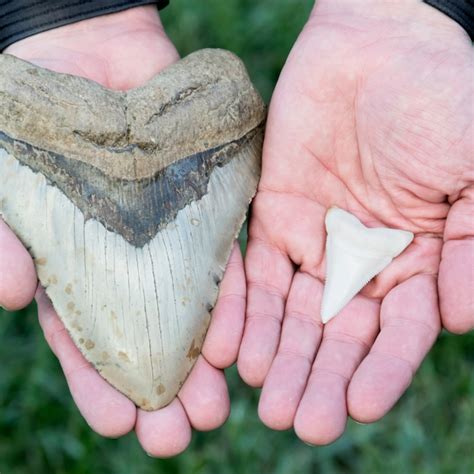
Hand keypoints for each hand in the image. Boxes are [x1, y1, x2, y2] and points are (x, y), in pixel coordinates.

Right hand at [1, 7, 245, 455]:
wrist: (82, 55)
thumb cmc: (35, 120)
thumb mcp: (7, 180)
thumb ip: (3, 234)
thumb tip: (8, 294)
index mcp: (78, 268)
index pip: (90, 340)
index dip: (100, 384)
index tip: (117, 426)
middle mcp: (130, 262)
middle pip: (148, 337)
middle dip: (162, 388)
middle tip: (180, 435)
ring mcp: (170, 237)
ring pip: (191, 309)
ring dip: (203, 358)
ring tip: (218, 407)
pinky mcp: (206, 206)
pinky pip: (223, 258)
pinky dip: (230, 299)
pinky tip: (238, 341)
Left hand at [238, 0, 472, 444]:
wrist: (383, 45)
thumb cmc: (444, 100)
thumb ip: (473, 250)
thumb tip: (458, 323)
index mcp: (414, 259)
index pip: (396, 332)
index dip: (380, 370)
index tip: (357, 405)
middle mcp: (360, 259)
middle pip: (337, 333)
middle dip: (319, 377)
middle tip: (300, 423)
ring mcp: (313, 239)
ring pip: (291, 313)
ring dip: (278, 357)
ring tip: (265, 403)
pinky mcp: (272, 215)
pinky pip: (252, 272)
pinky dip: (242, 311)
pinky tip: (231, 350)